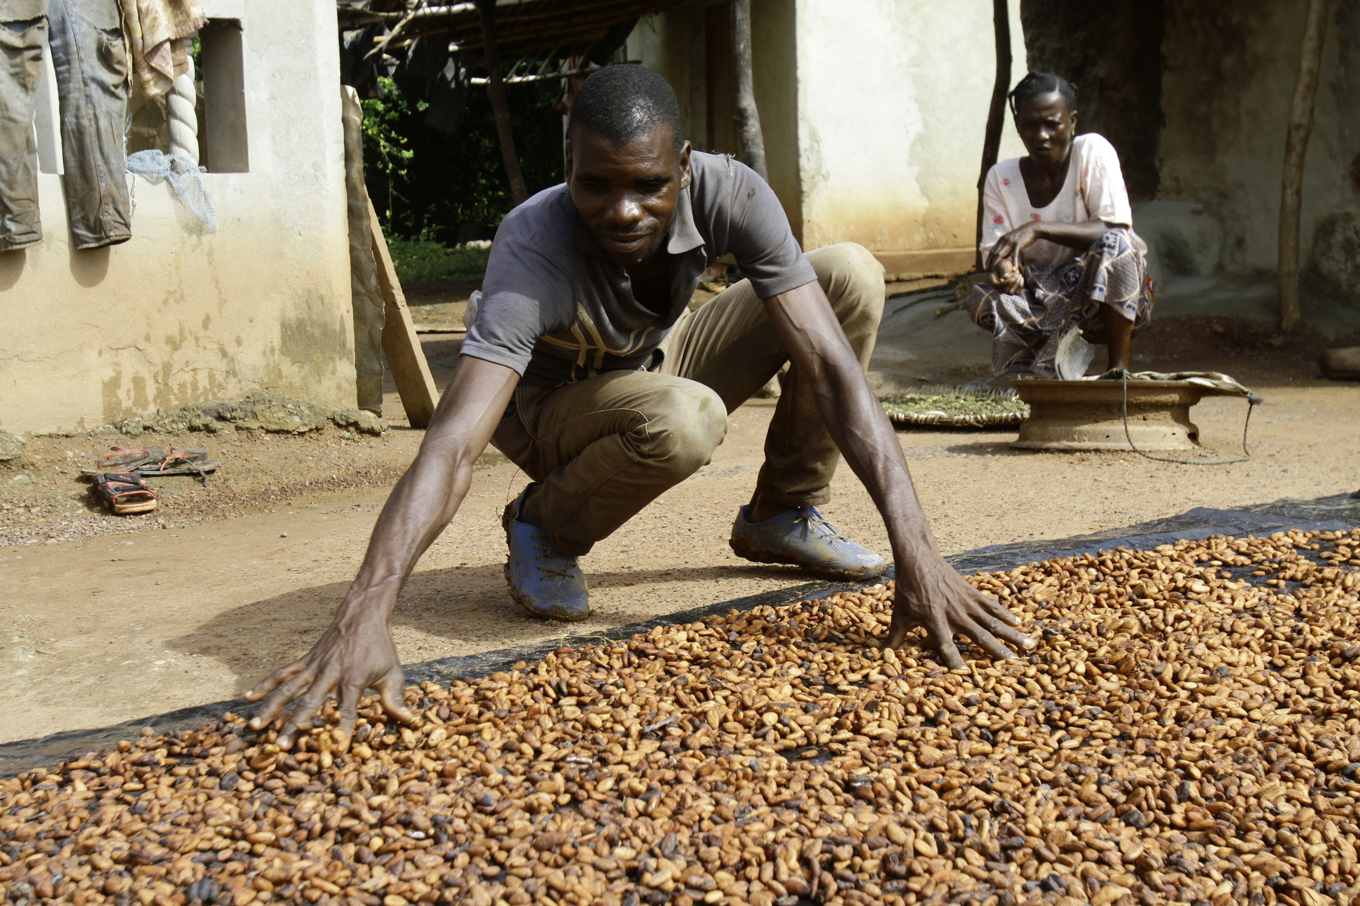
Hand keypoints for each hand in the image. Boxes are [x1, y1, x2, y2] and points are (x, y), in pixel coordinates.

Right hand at [245, 609, 412, 749]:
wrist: (363, 615)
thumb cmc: (379, 647)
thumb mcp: (392, 672)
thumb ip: (395, 699)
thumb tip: (409, 721)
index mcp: (352, 680)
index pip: (346, 710)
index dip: (341, 729)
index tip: (335, 749)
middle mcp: (329, 674)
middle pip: (309, 703)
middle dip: (295, 725)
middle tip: (281, 746)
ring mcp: (313, 666)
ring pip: (287, 689)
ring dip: (270, 708)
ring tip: (254, 726)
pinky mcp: (304, 660)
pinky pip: (281, 673)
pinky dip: (264, 684)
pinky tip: (248, 697)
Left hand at [884, 560, 1034, 669]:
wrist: (919, 560)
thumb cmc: (908, 590)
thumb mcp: (899, 615)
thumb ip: (894, 638)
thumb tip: (882, 657)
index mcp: (935, 622)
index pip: (946, 647)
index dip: (955, 661)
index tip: (967, 675)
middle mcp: (954, 615)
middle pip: (980, 636)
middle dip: (999, 650)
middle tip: (1016, 664)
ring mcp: (966, 603)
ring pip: (993, 621)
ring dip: (1012, 634)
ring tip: (1029, 645)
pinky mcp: (972, 593)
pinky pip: (992, 606)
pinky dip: (1005, 614)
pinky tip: (1019, 622)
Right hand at [990, 257, 1024, 294]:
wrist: (1009, 267)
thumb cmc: (1004, 265)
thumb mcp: (1003, 265)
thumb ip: (1003, 270)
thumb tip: (1006, 277)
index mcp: (992, 280)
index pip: (996, 285)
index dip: (1005, 283)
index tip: (1012, 279)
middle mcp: (998, 288)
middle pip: (1004, 290)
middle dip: (1013, 282)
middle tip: (1017, 273)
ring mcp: (1005, 291)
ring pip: (1011, 292)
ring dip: (1017, 283)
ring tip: (1019, 274)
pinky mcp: (1012, 291)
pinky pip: (1017, 292)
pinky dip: (1021, 285)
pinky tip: (1020, 278)